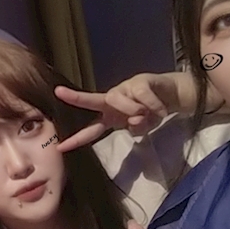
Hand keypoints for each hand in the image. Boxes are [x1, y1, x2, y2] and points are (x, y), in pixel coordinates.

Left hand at [54, 73, 177, 151]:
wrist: (171, 96)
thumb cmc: (151, 112)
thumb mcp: (142, 127)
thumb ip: (137, 129)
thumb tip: (135, 118)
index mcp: (109, 116)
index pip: (90, 130)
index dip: (77, 139)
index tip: (59, 147)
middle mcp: (112, 101)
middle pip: (92, 100)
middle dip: (76, 98)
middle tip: (58, 92)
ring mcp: (124, 89)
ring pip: (119, 101)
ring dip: (136, 112)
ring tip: (151, 114)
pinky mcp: (139, 81)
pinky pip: (142, 96)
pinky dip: (153, 106)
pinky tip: (161, 109)